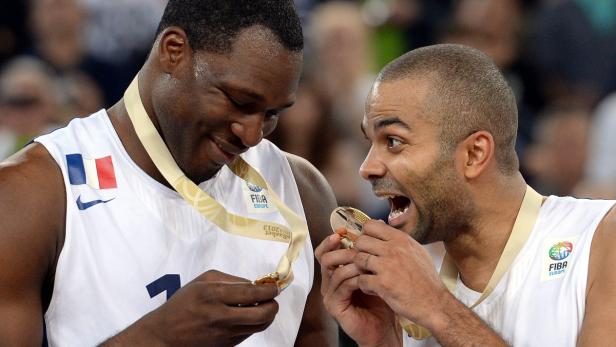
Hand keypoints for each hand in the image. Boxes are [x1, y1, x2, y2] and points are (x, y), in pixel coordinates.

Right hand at [115, 270, 278, 346]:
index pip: (253, 293)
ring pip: (260, 326)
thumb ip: (230, 280)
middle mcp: (221, 316)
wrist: (165, 335)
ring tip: (262, 307)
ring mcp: (225, 334)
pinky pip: (249, 334)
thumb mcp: (202, 282)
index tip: (274, 286)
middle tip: (271, 298)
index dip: (270, 290)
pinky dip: (254, 324)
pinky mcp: (226, 346)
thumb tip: (255, 285)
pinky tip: (247, 317)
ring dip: (267, 315)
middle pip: (263, 314)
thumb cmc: (183, 304)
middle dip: (273, 305)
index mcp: (214, 295)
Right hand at [315, 233, 399, 346]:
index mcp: (336, 272)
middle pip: (324, 258)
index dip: (332, 240)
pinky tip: (366, 278)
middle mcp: (329, 282)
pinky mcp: (334, 306)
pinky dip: (354, 278)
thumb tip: (374, 224)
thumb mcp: (376, 271)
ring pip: (333, 270)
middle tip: (357, 248)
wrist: (384, 328)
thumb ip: (371, 252)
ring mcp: (330, 295)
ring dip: (351, 263)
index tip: (343, 230)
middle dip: (341, 249)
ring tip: (366, 263)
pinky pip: (341, 286)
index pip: (326, 251)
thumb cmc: (381, 299)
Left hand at [353, 220, 448, 330]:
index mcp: (401, 239)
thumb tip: (382, 225)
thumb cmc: (426, 279)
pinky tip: (373, 289)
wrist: (434, 303)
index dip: (365, 235)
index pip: (371, 225)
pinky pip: (361, 279)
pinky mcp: (382, 283)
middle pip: (361, 241)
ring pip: (358, 259)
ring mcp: (387, 266)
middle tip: (365, 262)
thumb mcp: (416, 251)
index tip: (368, 245)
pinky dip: (364, 286)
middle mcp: (393, 249)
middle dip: (360, 252)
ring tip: (368, 276)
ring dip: (360, 269)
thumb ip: (398, 240)